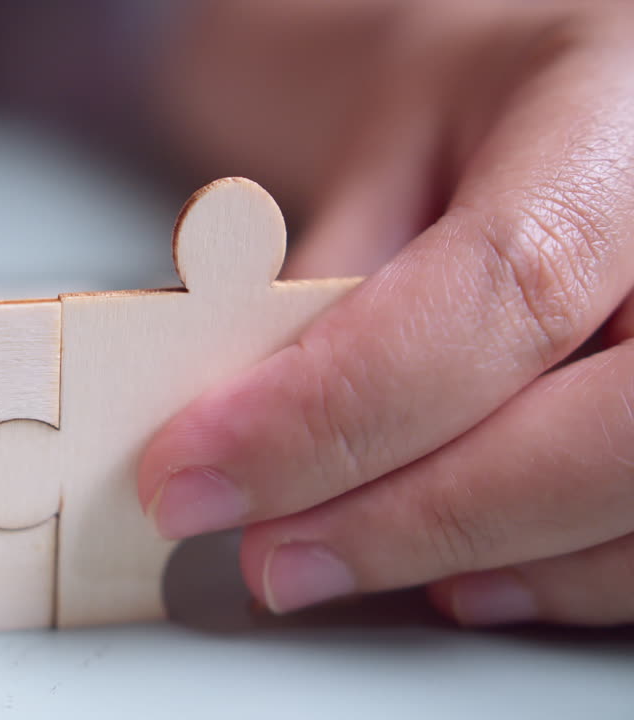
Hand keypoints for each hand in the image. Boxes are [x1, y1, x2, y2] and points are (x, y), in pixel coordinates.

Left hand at [142, 0, 633, 626]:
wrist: (576, 111)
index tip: (204, 469)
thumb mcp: (387, 143)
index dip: (339, 407)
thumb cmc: (488, 112)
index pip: (503, 289)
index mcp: (625, 122)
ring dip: (468, 559)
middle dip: (408, 516)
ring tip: (329, 555)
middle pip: (601, 435)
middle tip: (265, 549)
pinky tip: (451, 573)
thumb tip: (233, 425)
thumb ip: (332, 272)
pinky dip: (546, 580)